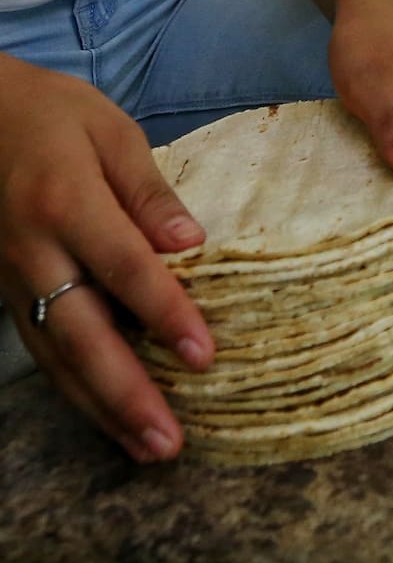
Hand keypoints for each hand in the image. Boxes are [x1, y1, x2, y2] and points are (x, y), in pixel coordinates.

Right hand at [0, 55, 212, 462]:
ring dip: (102, 408)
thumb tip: (192, 244)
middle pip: (82, 334)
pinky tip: (108, 418)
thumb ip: (150, 192)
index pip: (124, 269)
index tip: (204, 357)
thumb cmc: (50, 115)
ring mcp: (11, 278)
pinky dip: (74, 389)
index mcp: (63, 202)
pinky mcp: (4, 292)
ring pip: (56, 356)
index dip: (165, 315)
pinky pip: (41, 349)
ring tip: (148, 447)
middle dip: (126, 394)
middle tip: (169, 441)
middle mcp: (32, 251)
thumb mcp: (110, 131)